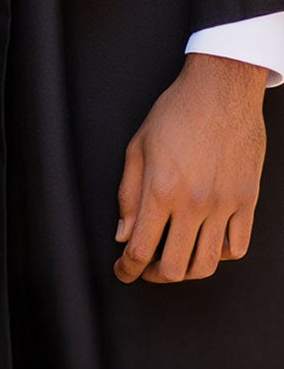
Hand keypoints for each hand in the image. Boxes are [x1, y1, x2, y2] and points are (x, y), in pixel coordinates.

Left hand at [115, 51, 266, 283]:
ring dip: (186, 272)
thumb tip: (123, 234)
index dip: (127, 269)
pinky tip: (205, 245)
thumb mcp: (137, 147)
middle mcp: (195, 204)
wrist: (221, 92)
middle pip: (175, 267)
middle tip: (143, 269)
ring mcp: (225, 206)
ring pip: (208, 264)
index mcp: (161, 189)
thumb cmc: (175, 113)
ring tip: (172, 263)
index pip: (141, 248)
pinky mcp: (247, 203)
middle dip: (153, 276)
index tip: (122, 272)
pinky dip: (219, 255)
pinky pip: (237, 247)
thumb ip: (128, 195)